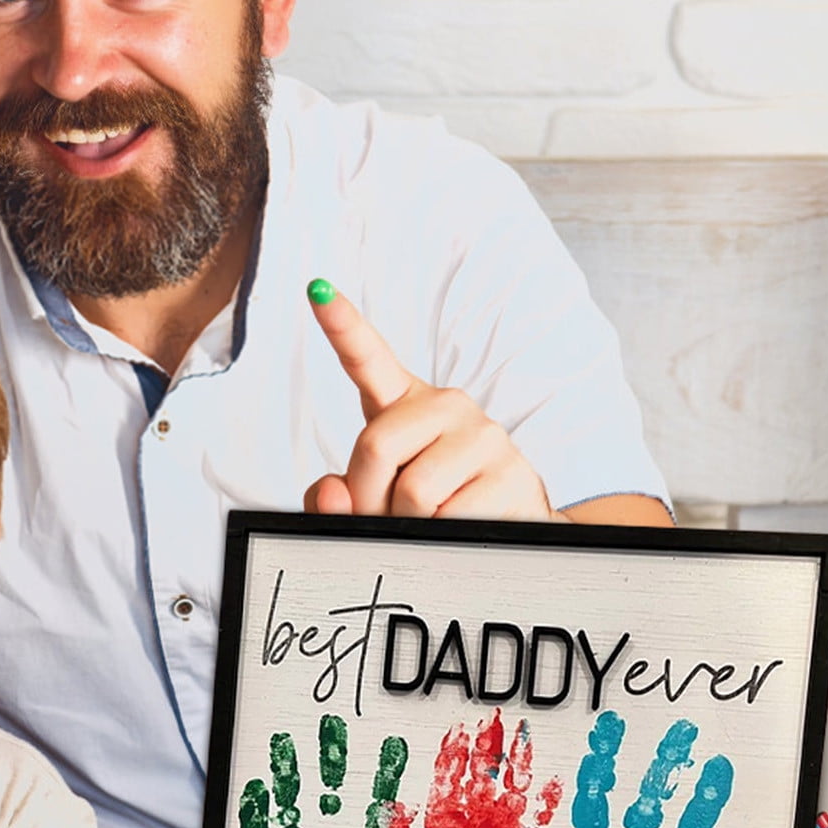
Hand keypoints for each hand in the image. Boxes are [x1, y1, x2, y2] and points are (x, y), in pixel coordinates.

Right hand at [238, 714, 455, 827]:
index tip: (393, 741)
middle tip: (333, 722)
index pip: (377, 802)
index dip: (385, 773)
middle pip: (332, 787)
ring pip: (290, 799)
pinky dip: (253, 813)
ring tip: (285, 740)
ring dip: (287, 770)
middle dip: (332, 755)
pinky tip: (255, 789)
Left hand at [304, 279, 554, 520]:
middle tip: (387, 512)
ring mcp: (483, 435)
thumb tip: (333, 494)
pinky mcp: (510, 472)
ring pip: (413, 492)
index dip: (341, 324)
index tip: (317, 290)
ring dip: (407, 522)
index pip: (368, 357)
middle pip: (375, 447)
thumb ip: (335, 496)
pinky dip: (441, 537)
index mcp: (404, 402)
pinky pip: (450, 517)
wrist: (504, 521)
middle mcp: (446, 405)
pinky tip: (460, 524)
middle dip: (368, 496)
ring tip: (430, 518)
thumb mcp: (372, 495)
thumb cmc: (428, 501)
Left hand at [386, 711, 561, 827]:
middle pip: (483, 767)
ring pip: (511, 781)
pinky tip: (554, 777)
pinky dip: (548, 797)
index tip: (458, 727)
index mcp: (449, 809)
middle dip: (487, 742)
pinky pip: (539, 814)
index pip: (452, 771)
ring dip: (518, 758)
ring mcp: (501, 820)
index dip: (454, 749)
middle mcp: (476, 809)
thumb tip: (390, 808)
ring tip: (523, 731)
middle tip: (491, 717)